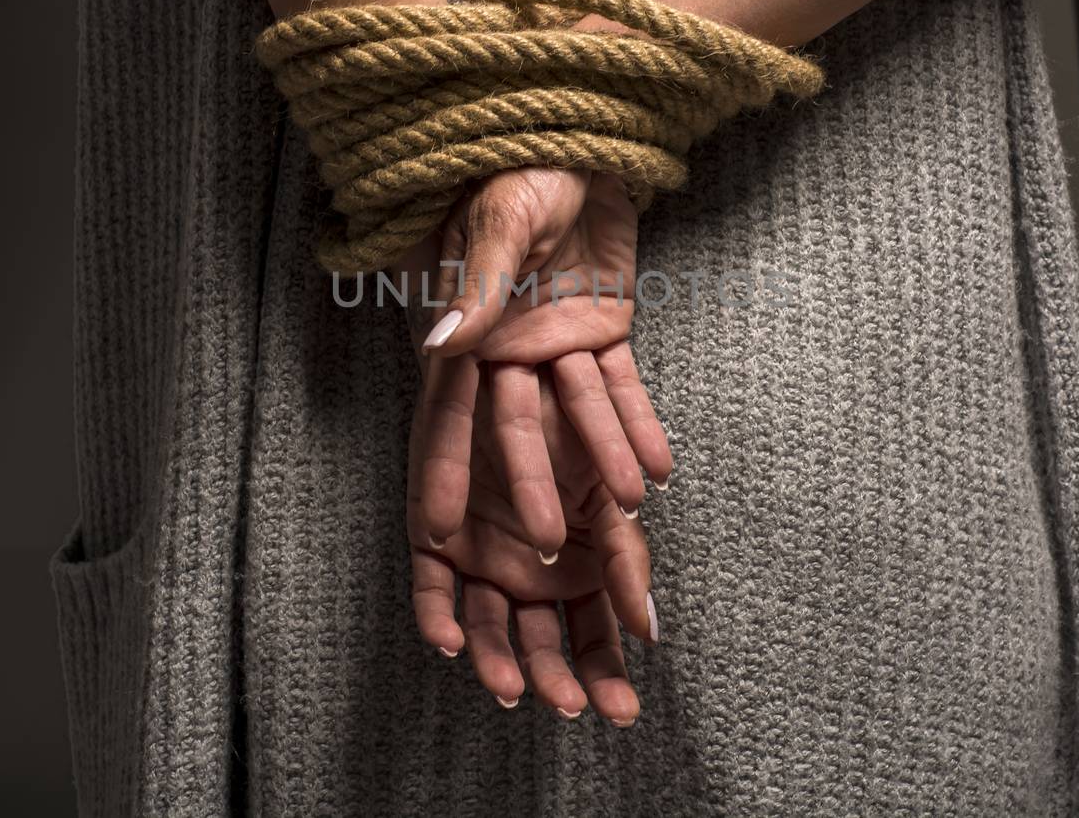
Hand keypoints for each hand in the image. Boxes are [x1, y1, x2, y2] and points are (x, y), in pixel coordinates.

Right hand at [405, 168, 672, 554]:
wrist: (579, 131)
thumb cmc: (517, 165)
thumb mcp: (498, 221)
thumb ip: (477, 288)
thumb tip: (441, 347)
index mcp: (468, 326)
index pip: (450, 409)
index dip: (445, 467)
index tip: (437, 531)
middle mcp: (508, 346)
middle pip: (519, 427)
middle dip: (534, 485)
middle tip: (549, 547)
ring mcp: (557, 341)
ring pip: (580, 413)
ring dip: (601, 457)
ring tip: (627, 507)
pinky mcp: (604, 328)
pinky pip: (623, 384)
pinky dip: (639, 423)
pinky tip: (657, 467)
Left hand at [407, 357, 657, 723]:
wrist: (521, 368)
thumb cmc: (578, 430)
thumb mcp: (610, 493)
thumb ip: (624, 553)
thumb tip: (647, 627)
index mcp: (578, 566)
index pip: (594, 636)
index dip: (605, 674)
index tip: (619, 711)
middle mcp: (530, 571)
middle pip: (541, 642)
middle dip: (555, 679)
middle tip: (568, 705)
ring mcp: (482, 557)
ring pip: (487, 625)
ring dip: (496, 660)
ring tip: (511, 688)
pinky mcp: (433, 539)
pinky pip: (430, 590)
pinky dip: (437, 617)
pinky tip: (450, 642)